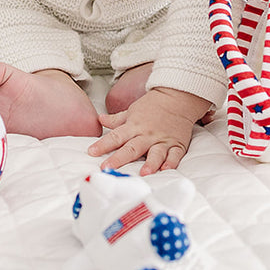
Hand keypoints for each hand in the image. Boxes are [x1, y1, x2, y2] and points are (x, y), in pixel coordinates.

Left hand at [87, 86, 210, 174]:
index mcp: (134, 126)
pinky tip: (166, 169)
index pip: (115, 136)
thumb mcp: (132, 110)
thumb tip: (99, 119)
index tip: (91, 152)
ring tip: (144, 173)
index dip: (103, 145)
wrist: (178, 96)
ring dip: (150, 163)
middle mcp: (147, 135)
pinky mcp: (177, 144)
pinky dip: (171, 162)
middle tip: (108, 168)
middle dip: (119, 158)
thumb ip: (116, 119)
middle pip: (132, 148)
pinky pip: (175, 155)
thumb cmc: (153, 105)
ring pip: (155, 153)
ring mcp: (163, 140)